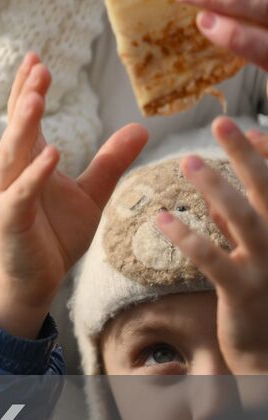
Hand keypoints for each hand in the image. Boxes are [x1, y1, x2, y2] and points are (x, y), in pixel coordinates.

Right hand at [0, 53, 147, 337]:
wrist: (35, 279)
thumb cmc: (55, 234)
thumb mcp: (91, 192)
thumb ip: (111, 160)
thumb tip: (141, 127)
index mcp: (25, 159)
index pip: (23, 116)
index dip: (27, 87)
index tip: (36, 57)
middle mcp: (9, 170)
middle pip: (16, 125)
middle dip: (25, 95)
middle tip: (37, 65)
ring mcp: (6, 193)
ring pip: (13, 152)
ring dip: (24, 124)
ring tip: (37, 97)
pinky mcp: (10, 217)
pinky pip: (21, 192)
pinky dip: (35, 173)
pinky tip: (51, 153)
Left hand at [155, 117, 267, 375]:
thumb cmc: (263, 298)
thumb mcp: (255, 255)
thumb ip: (240, 224)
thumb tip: (220, 192)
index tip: (252, 128)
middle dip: (246, 154)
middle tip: (221, 121)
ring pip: (245, 219)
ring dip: (216, 186)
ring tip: (186, 160)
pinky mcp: (243, 292)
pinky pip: (214, 260)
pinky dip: (189, 237)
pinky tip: (162, 219)